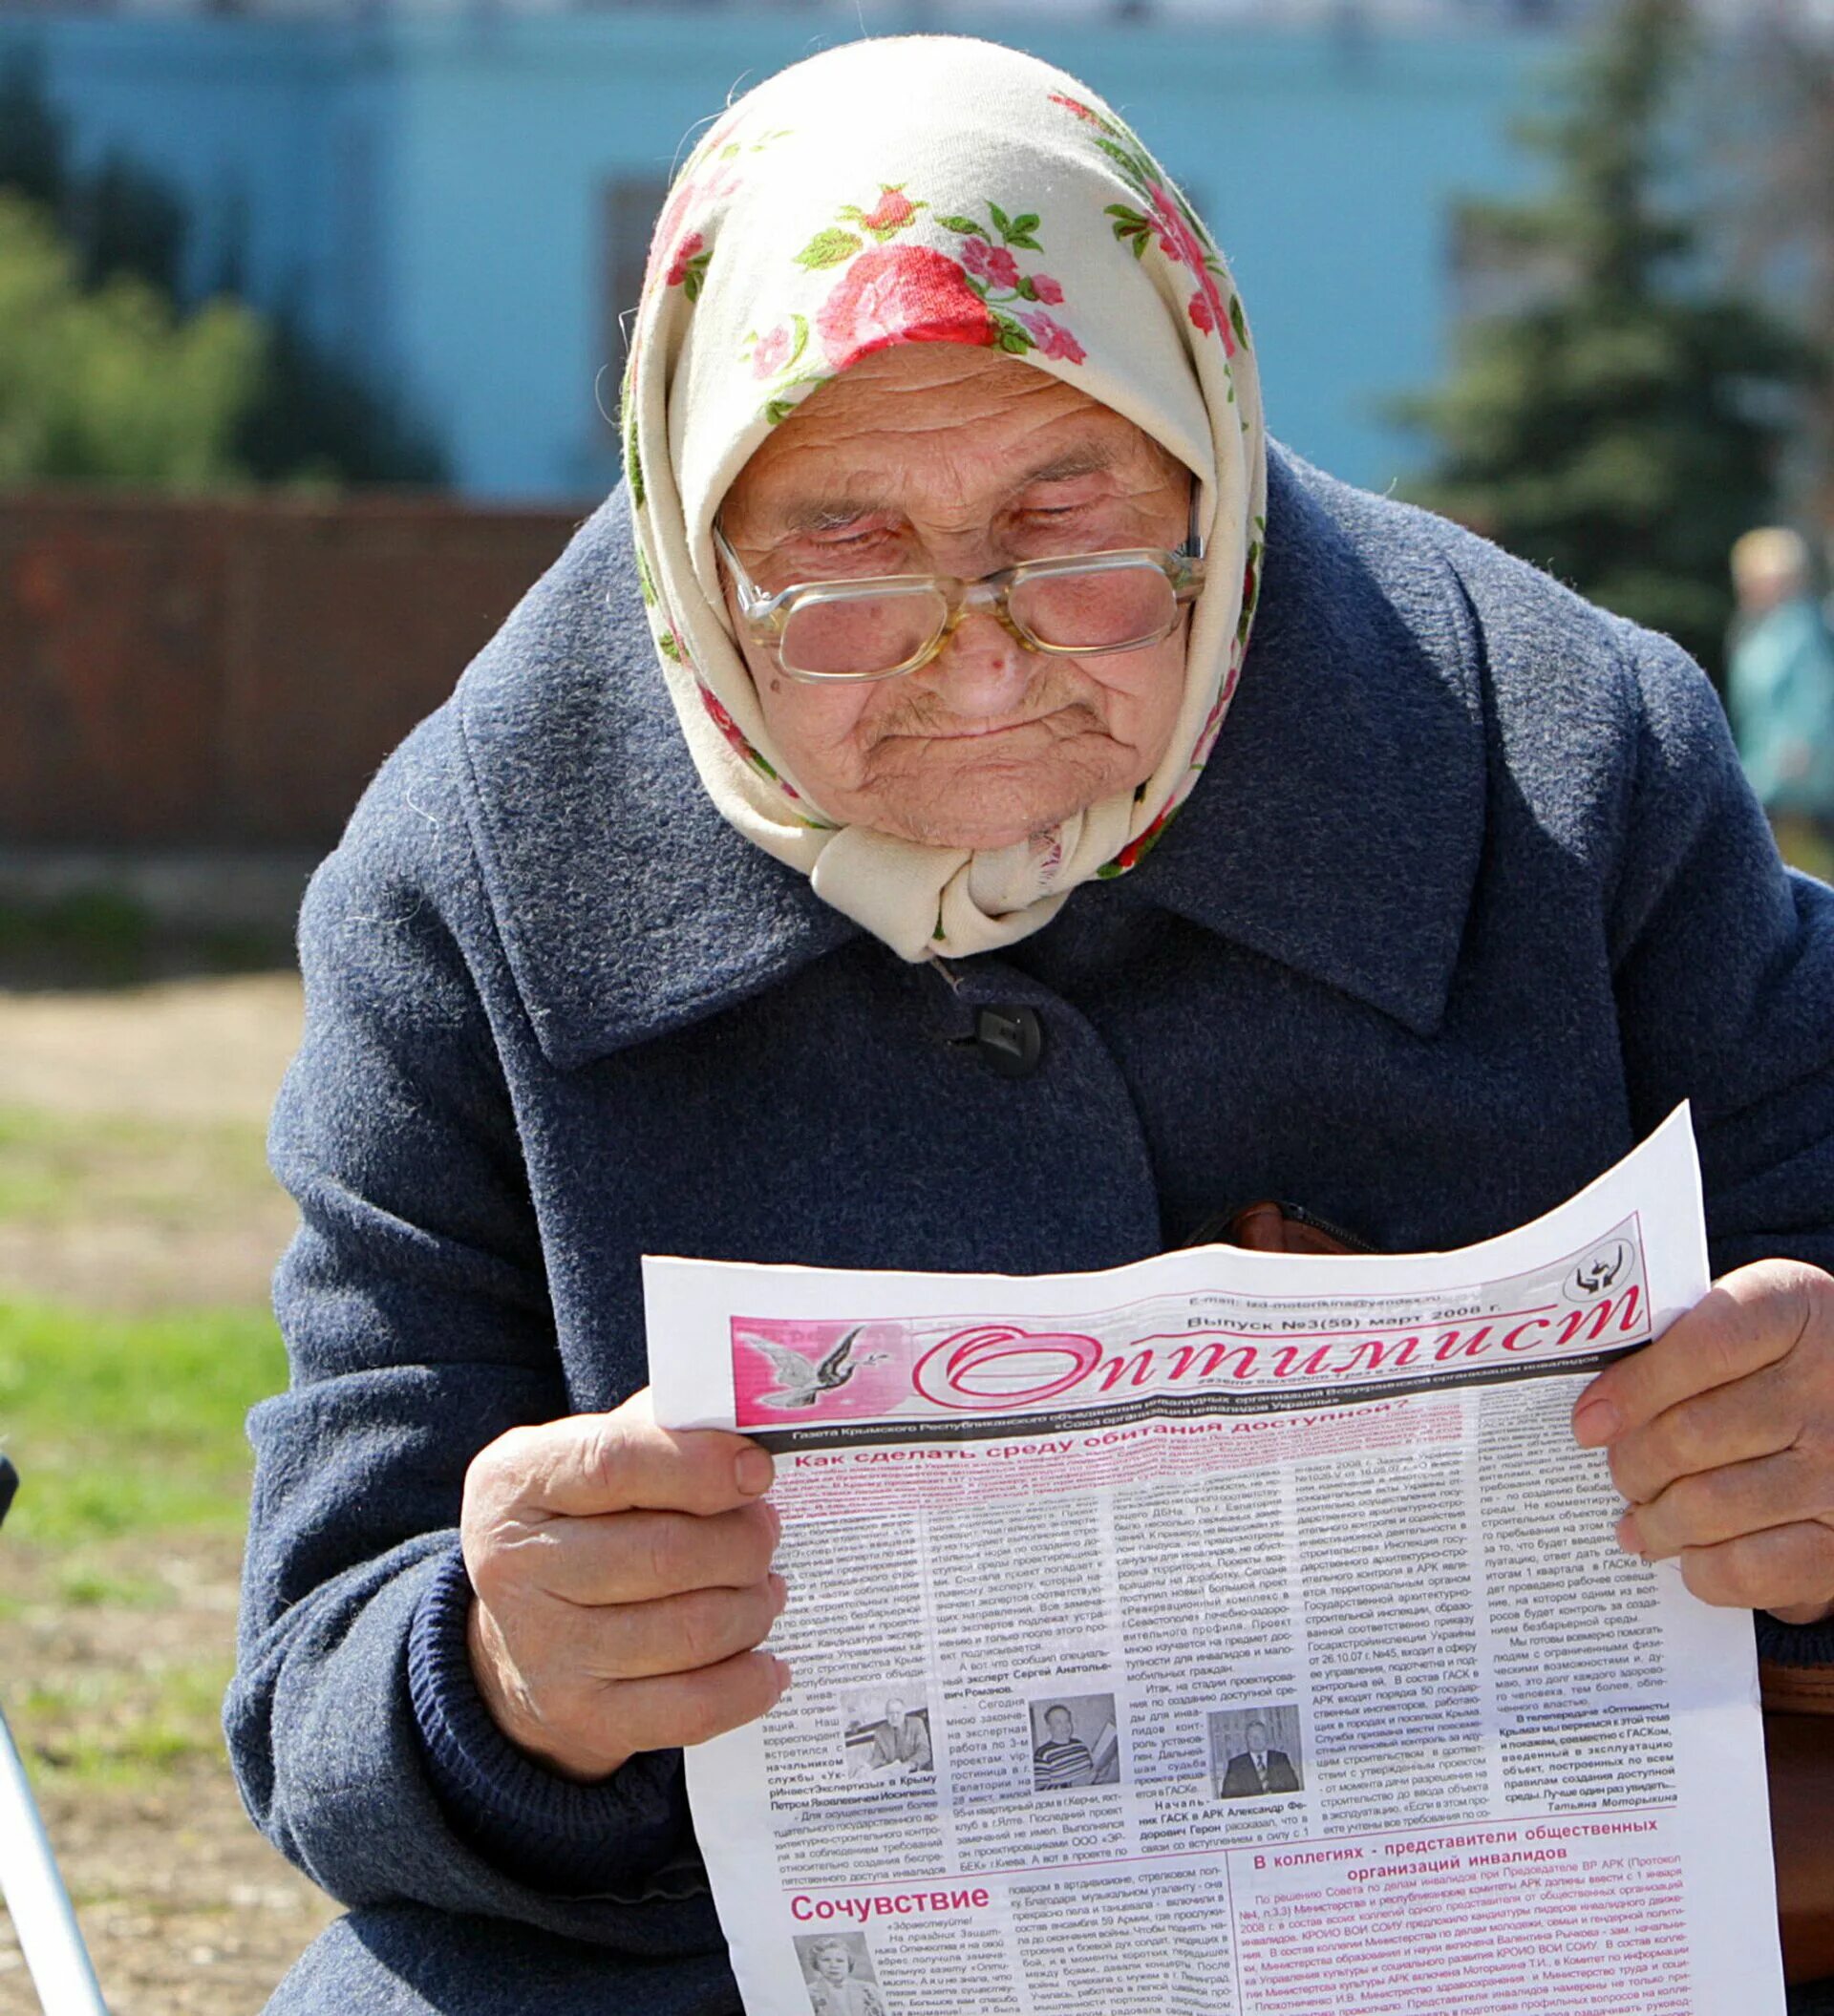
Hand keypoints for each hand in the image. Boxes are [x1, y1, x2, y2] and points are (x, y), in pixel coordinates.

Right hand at [460, 1388, 788, 1781]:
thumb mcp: (593, 1452)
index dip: (698, 1466)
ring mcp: (545, 1651)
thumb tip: (750, 1427)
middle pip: (665, 1554)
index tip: (756, 1470)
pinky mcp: (583, 1717)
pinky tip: (768, 1662)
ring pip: (690, 1631)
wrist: (521, 1633)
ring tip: (764, 1588)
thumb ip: (661, 1428)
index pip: (613, 1463)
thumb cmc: (585, 1519)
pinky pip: (691, 1709)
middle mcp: (516, 1567)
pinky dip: (748, 1683)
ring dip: (753, 1607)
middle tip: (766, 1532)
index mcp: (516, 1481)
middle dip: (742, 1543)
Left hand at [1572, 1260, 1833, 1624]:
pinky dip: (1700, 1567)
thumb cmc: (1784, 1362)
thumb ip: (1683, 1345)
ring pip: (1707, 1505)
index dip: (1633, 1391)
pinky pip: (1747, 1568)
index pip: (1701, 1350)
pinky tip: (1689, 1553)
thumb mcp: (1751, 1323)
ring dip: (1654, 1522)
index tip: (1590, 1424)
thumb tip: (1598, 1415)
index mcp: (1791, 1312)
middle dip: (1633, 1466)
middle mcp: (1824, 1388)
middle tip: (1622, 1477)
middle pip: (1689, 1435)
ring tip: (1639, 1523)